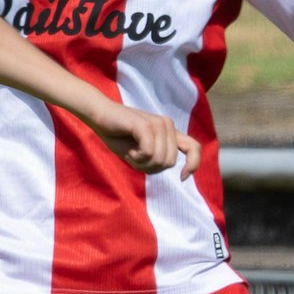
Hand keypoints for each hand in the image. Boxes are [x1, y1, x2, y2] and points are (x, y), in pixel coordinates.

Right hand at [85, 102, 200, 178]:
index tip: (182, 178)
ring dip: (142, 163)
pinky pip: (149, 152)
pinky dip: (137, 157)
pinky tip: (129, 151)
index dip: (193, 164)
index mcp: (170, 132)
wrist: (100, 116)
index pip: (194, 147)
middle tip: (136, 157)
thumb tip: (166, 165)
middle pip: (169, 162)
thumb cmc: (119, 135)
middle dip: (151, 167)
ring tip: (131, 152)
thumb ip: (157, 158)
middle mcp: (168, 125)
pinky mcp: (145, 125)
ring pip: (159, 160)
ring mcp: (158, 123)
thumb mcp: (141, 152)